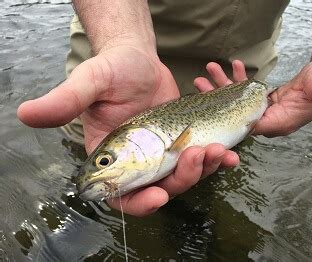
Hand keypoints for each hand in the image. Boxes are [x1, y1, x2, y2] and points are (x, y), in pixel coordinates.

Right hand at [17, 45, 238, 215]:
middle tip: (199, 156)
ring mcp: (161, 155)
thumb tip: (26, 114)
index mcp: (111, 158)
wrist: (138, 60)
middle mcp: (136, 163)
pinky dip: (214, 160)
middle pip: (160, 188)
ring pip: (183, 177)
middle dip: (182, 180)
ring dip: (203, 170)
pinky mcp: (180, 143)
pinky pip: (198, 159)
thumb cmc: (112, 70)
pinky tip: (227, 151)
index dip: (139, 202)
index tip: (159, 196)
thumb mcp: (90, 82)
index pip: (121, 194)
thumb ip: (66, 100)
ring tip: (218, 151)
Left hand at [194, 59, 311, 136]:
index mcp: (279, 123)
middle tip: (199, 82)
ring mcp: (265, 111)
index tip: (207, 105)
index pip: (247, 126)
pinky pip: (246, 92)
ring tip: (210, 69)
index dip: (226, 117)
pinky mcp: (264, 100)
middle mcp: (269, 120)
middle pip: (234, 113)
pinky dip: (238, 79)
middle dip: (216, 98)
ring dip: (222, 85)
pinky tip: (233, 65)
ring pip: (237, 101)